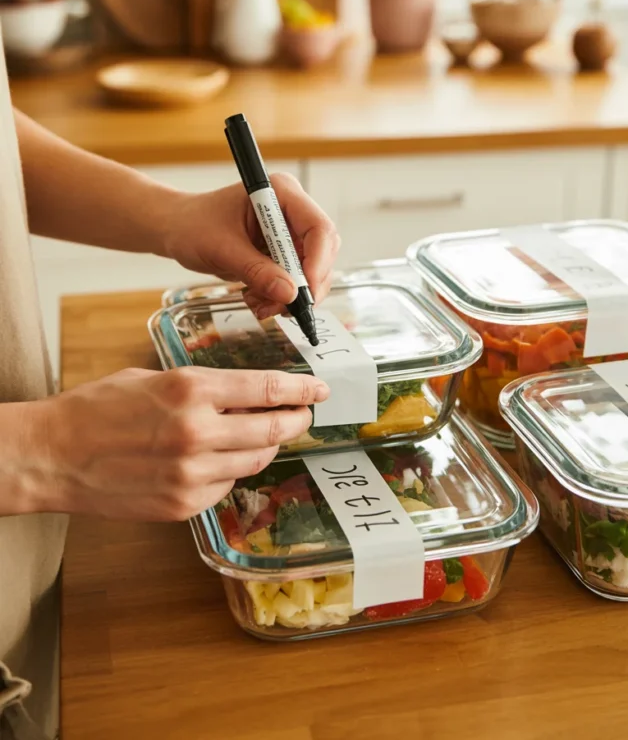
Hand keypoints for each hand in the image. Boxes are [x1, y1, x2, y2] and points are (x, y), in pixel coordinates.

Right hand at [27, 367, 328, 520]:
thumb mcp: (152, 377)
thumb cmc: (96, 409)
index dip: (300, 388)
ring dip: (268, 446)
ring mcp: (192, 474)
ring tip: (268, 435)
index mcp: (190, 390)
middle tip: (304, 415)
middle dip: (296, 420)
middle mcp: (197, 432)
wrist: (54, 456)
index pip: (265, 388)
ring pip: (255, 460)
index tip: (318, 388)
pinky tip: (221, 460)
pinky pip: (226, 485)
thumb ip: (201, 386)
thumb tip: (242, 393)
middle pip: (272, 428)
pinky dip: (231, 471)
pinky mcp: (184, 505)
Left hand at [160, 173, 339, 318]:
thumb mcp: (221, 248)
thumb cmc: (193, 224)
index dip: (317, 261)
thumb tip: (288, 294)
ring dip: (289, 294)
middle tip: (283, 308)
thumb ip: (255, 271)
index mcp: (280, 192)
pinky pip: (295, 279)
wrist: (177, 229)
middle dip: (304, 284)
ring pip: (311, 270)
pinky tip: (257, 299)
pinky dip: (279, 296)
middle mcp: (291, 209)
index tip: (303, 291)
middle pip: (322, 251)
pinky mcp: (282, 251)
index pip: (318, 227)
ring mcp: (289, 231)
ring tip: (259, 304)